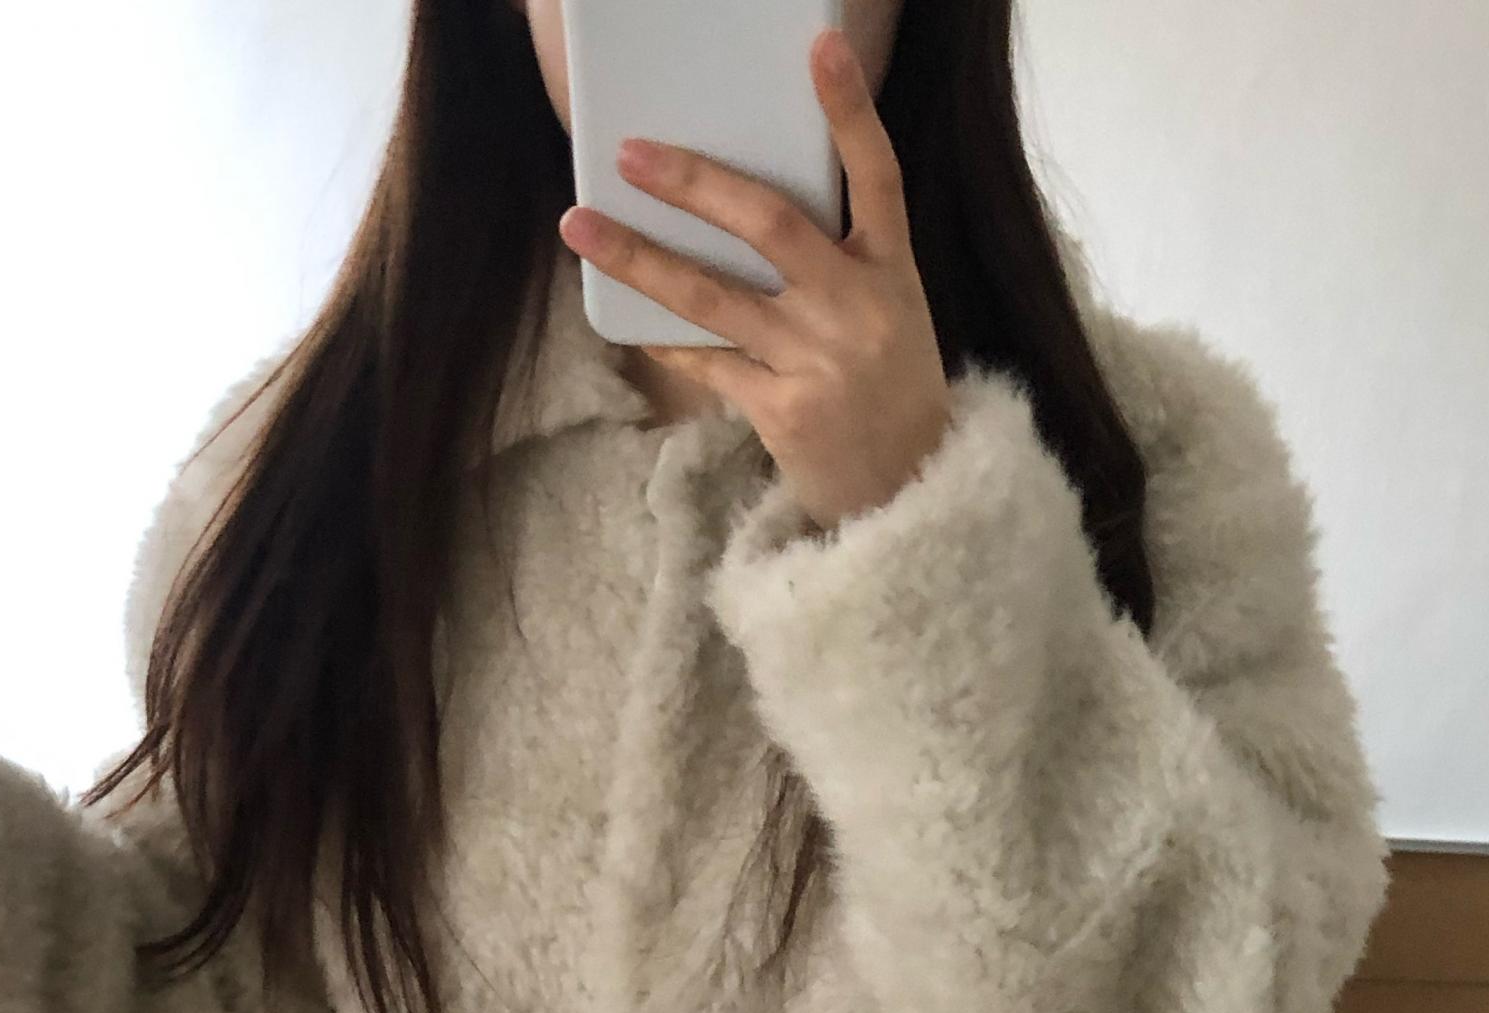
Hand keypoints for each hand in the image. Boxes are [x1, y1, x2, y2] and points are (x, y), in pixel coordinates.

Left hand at [558, 25, 952, 533]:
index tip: (822, 43)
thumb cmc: (889, 390)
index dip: (851, 108)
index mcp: (894, 271)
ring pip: (714, 296)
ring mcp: (818, 361)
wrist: (907, 492)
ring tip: (581, 226)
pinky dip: (665, 338)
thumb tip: (744, 204)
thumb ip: (839, 257)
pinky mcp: (783, 411)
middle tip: (633, 153)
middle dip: (696, 183)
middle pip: (771, 224)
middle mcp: (857, 308)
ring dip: (640, 258)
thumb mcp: (890, 310)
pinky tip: (623, 315)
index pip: (879, 174)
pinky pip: (706, 362)